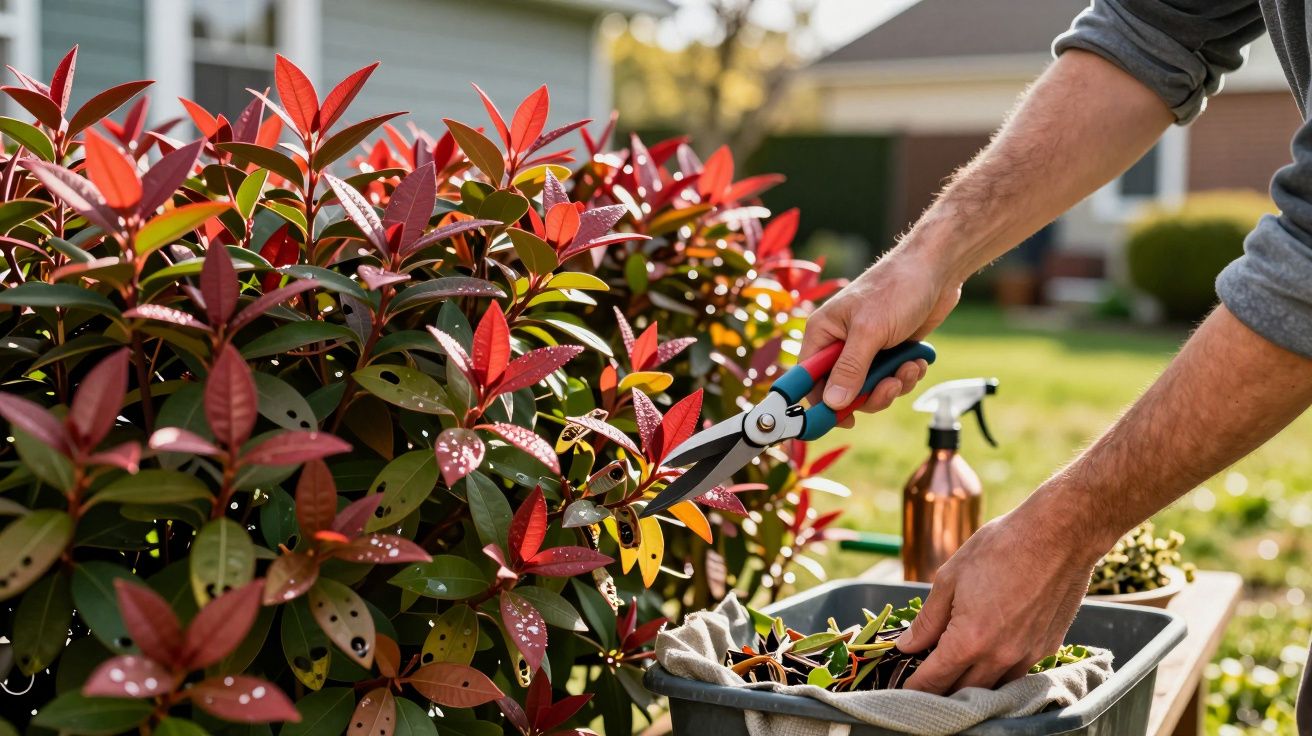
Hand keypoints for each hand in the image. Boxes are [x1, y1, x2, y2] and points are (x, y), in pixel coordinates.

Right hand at [799, 246, 960, 422]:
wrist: (936, 270)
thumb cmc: (896, 288)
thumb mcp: (869, 331)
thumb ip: (850, 369)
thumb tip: (833, 403)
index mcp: (822, 334)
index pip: (808, 379)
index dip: (820, 403)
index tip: (841, 421)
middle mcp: (840, 343)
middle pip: (842, 391)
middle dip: (869, 394)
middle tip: (888, 387)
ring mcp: (866, 349)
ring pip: (870, 389)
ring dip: (893, 385)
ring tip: (908, 367)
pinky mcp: (889, 351)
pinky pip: (891, 379)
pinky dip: (906, 375)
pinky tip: (917, 359)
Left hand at [895, 492, 1101, 692]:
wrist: (1059, 534)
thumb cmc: (1001, 547)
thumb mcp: (950, 577)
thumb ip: (928, 619)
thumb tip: (907, 645)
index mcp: (970, 640)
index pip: (934, 681)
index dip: (914, 688)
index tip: (903, 691)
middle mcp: (1000, 656)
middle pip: (963, 693)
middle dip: (941, 692)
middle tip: (924, 682)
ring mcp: (1028, 655)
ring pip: (993, 688)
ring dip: (972, 687)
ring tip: (955, 674)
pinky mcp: (1048, 647)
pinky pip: (1018, 673)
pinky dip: (1000, 672)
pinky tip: (989, 658)